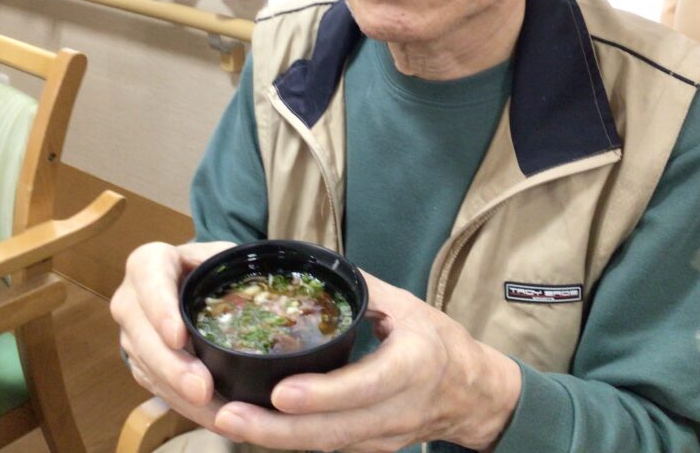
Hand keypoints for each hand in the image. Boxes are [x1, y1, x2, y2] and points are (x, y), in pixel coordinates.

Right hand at [110, 240, 235, 428]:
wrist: (184, 278)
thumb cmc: (205, 265)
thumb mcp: (217, 253)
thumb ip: (231, 262)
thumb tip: (259, 287)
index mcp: (148, 263)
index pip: (149, 281)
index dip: (161, 309)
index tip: (178, 336)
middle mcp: (130, 300)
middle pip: (144, 336)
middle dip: (173, 367)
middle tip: (202, 390)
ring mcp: (131, 335)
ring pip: (148, 368)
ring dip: (180, 394)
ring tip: (217, 413)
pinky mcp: (139, 362)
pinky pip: (157, 388)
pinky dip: (185, 405)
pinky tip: (214, 417)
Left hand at [208, 271, 521, 452]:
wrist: (473, 394)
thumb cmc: (440, 342)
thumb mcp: (407, 306)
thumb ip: (360, 288)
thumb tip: (309, 265)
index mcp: (413, 366)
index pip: (364, 386)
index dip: (321, 394)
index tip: (279, 392)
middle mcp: (397, 410)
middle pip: (333, 431)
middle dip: (277, 429)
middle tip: (227, 415)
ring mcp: (383, 437)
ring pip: (324, 447)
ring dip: (273, 439)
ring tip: (226, 421)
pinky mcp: (371, 449)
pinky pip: (325, 448)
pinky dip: (288, 441)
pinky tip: (251, 428)